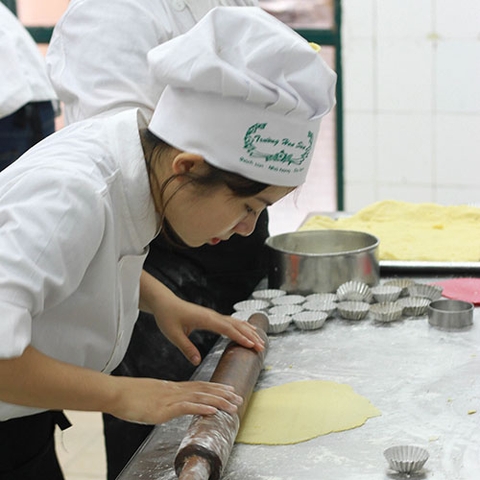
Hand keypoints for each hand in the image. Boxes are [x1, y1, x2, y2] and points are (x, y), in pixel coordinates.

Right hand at [108, 377, 242, 424]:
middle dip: (223, 394)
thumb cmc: (131, 396)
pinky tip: (212, 410)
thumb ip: (165, 400)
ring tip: (232, 404)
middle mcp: (175, 390)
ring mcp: (170, 398)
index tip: (229, 389)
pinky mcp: (164, 408)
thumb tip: (172, 406)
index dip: (216, 388)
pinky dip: (201, 407)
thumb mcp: (152, 396)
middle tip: (239, 397)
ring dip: (218, 401)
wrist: (117, 393)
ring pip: (199, 397)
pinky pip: (186, 407)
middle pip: (204, 390)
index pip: (199, 386)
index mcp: (173, 387)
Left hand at [139, 271, 264, 365]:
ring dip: (248, 331)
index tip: (251, 344)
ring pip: (235, 322)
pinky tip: (248, 331)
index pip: (227, 328)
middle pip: (236, 325)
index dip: (240, 336)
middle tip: (261, 347)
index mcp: (205, 319)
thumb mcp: (173, 335)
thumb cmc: (168, 317)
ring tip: (260, 341)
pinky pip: (230, 322)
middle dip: (250, 335)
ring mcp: (213, 316)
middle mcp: (212, 316)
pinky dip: (241, 327)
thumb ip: (186, 347)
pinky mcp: (212, 317)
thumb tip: (196, 361)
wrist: (165, 303)